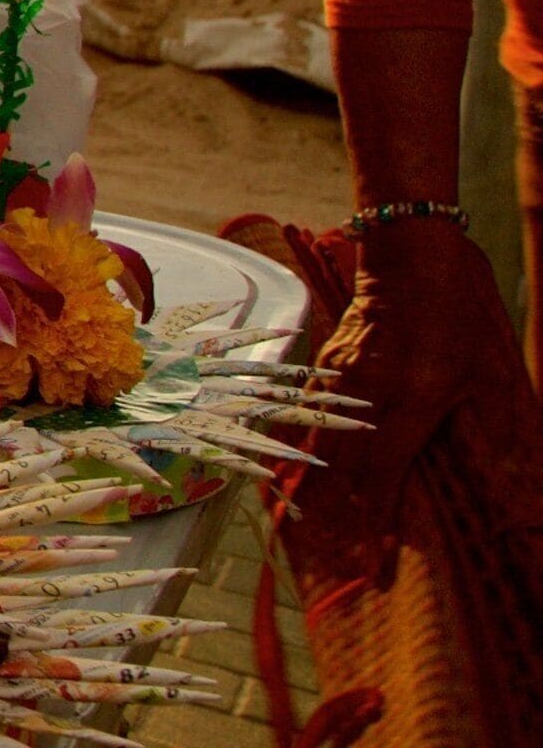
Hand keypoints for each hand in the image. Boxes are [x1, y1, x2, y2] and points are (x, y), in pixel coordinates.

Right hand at [291, 218, 526, 560]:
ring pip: (319, 446)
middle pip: (346, 472)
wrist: (409, 255)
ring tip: (306, 528)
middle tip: (342, 563)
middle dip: (344, 522)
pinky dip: (306, 449)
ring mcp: (340, 379)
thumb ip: (495, 422)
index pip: (388, 476)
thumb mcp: (489, 370)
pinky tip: (302, 470)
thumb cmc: (458, 310)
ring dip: (314, 490)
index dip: (380, 524)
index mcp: (411, 400)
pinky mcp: (327, 365)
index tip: (375, 562)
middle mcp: (368, 395)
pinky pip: (310, 417)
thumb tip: (516, 474)